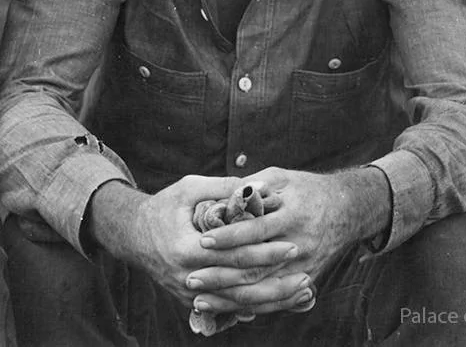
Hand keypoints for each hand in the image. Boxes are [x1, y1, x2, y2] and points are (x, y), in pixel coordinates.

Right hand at [87, 177, 299, 306]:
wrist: (132, 236)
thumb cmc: (165, 206)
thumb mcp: (190, 188)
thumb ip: (224, 187)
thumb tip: (260, 186)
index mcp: (186, 248)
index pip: (234, 254)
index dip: (265, 251)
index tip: (292, 245)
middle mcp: (187, 276)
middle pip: (239, 283)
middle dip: (274, 278)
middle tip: (305, 272)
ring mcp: (188, 293)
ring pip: (235, 302)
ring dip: (270, 299)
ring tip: (301, 292)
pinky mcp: (192, 300)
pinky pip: (227, 308)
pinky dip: (254, 306)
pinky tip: (280, 303)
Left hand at [186, 166, 390, 315]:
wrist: (349, 209)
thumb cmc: (309, 190)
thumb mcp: (284, 177)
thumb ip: (254, 185)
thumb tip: (223, 194)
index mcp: (295, 215)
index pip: (256, 230)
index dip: (228, 237)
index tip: (201, 240)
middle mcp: (301, 244)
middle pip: (256, 267)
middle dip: (220, 275)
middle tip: (190, 277)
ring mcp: (305, 266)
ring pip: (262, 290)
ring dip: (228, 297)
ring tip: (198, 297)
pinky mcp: (307, 279)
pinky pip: (274, 300)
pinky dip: (247, 306)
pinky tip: (224, 307)